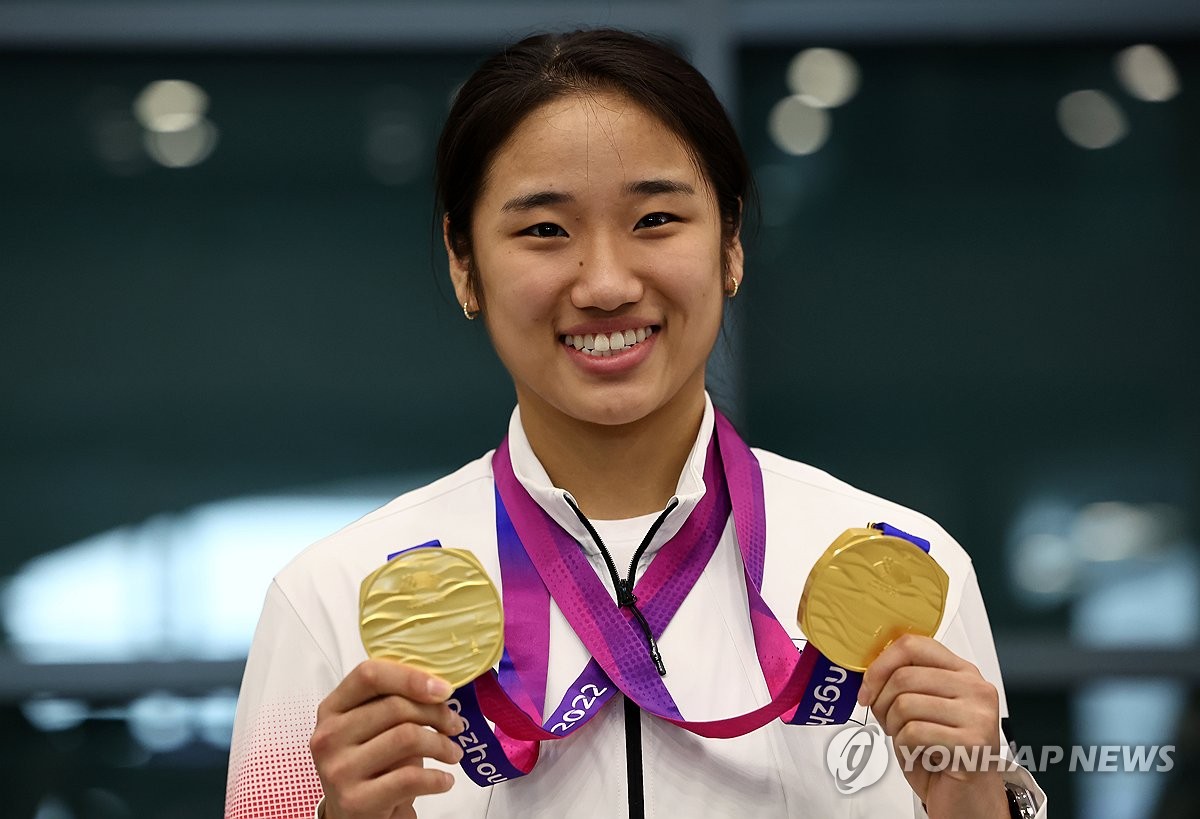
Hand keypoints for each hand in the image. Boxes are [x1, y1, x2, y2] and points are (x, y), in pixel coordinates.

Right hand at [310, 660, 465, 818]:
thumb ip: (394, 702)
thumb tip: (440, 689)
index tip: (443, 689)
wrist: (354, 816)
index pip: (369, 675)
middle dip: (436, 714)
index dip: (410, 677)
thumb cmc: (371, 764)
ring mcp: (339, 769)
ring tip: (453, 753)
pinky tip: (444, 780)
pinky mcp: (355, 800)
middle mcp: (328, 736)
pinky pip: (409, 777)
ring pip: (406, 738)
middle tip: (455, 725)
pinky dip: (437, 778)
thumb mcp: (373, 728)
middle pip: (395, 706)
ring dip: (442, 745)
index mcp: (332, 708)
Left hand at [857, 635, 1008, 818]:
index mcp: (962, 671)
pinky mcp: (973, 743)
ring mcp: (978, 714)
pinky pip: (914, 733)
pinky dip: (905, 748)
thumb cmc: (941, 753)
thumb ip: (906, 682)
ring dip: (895, 729)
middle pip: (903, 677)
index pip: (913, 644)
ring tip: (910, 741)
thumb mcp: (923, 707)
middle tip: (890, 724)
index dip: (880, 665)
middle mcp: (975, 688)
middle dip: (882, 705)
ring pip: (905, 705)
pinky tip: (920, 754)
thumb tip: (868, 673)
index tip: (867, 688)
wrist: (968, 799)